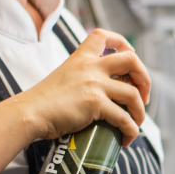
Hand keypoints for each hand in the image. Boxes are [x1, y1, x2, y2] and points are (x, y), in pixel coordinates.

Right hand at [7, 29, 151, 145]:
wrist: (29, 113)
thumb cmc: (42, 103)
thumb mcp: (63, 78)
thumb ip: (81, 79)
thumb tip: (101, 96)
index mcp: (80, 57)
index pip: (103, 35)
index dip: (123, 43)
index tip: (131, 56)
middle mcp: (90, 67)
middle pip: (132, 59)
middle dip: (145, 78)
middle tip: (143, 97)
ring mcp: (94, 84)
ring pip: (133, 94)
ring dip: (140, 112)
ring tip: (136, 123)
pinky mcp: (96, 103)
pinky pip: (124, 118)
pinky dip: (131, 130)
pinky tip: (126, 138)